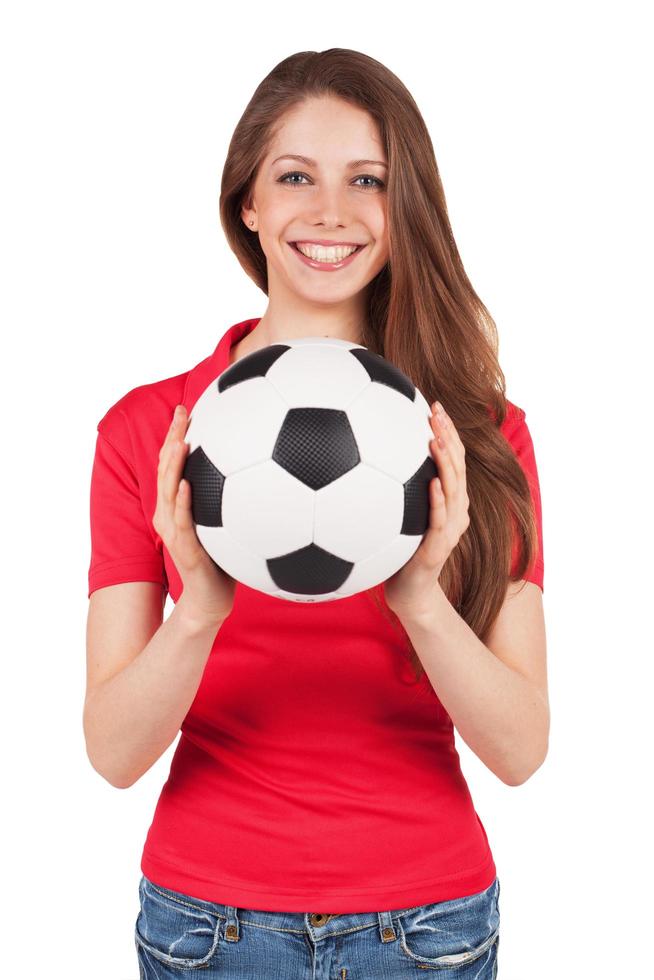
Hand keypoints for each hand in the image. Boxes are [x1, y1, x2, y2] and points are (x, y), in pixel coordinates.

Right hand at [152, 404, 235, 627]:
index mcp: (176, 506)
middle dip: (171, 438)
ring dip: (173, 465)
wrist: (211, 599)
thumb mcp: (226, 523)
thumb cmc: (223, 561)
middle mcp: (169, 514)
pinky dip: (184, 503)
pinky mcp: (185, 549)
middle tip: (181, 411)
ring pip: (168, 492)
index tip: (185, 408)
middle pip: (165, 470)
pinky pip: (184, 522)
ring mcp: (174, 531)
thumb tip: (263, 468)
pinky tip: (188, 485)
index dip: (175, 435)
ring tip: (180, 439)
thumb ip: (234, 497)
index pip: (172, 464)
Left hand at [383, 401, 469, 620]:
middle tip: (435, 410)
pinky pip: (440, 520)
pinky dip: (438, 500)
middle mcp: (455, 511)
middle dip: (449, 435)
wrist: (409, 593)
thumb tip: (364, 458)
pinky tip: (431, 481)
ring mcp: (450, 529)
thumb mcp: (397, 516)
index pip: (454, 458)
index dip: (448, 430)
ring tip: (435, 437)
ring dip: (446, 461)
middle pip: (459, 466)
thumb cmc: (398, 554)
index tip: (433, 404)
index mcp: (449, 500)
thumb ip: (393, 489)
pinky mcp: (439, 548)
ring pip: (455, 489)